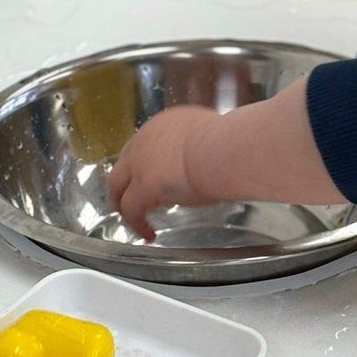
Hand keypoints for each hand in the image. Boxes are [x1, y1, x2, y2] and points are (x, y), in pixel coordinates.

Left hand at [107, 78, 345, 240]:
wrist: (226, 150)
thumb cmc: (233, 142)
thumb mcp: (221, 138)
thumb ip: (217, 146)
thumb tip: (239, 152)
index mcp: (168, 124)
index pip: (148, 143)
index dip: (146, 163)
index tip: (153, 179)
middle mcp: (147, 138)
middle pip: (124, 163)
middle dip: (125, 183)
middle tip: (131, 201)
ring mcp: (141, 161)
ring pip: (118, 185)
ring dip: (124, 203)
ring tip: (134, 219)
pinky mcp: (143, 185)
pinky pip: (129, 209)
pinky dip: (135, 222)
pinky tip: (146, 232)